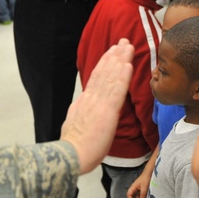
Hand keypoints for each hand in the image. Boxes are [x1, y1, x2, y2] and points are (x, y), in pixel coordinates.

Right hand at [60, 39, 132, 173]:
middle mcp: (91, 98)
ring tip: (128, 47)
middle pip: (104, 72)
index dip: (104, 64)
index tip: (111, 53)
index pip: (96, 78)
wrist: (70, 155)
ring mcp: (98, 103)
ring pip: (111, 76)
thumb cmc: (74, 148)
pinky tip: (128, 64)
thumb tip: (81, 111)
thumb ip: (80, 115)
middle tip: (123, 42)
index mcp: (83, 102)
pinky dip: (122, 76)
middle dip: (114, 55)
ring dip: (120, 59)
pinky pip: (117, 90)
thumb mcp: (74, 125)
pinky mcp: (107, 111)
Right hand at [126, 168, 150, 197]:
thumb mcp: (144, 187)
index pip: (129, 194)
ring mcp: (138, 188)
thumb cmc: (146, 178)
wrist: (149, 173)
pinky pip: (139, 194)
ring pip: (135, 196)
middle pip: (131, 196)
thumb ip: (143, 194)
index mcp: (133, 187)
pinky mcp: (141, 188)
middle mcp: (134, 188)